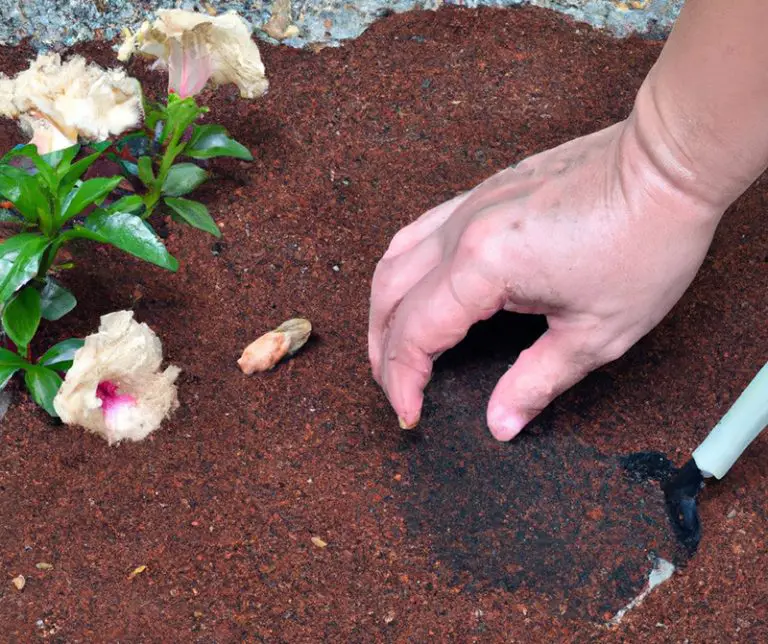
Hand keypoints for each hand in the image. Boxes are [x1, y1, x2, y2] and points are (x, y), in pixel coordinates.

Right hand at [368, 118, 722, 439]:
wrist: (665, 167)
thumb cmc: (644, 240)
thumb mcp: (596, 333)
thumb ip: (537, 382)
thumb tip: (501, 422)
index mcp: (483, 265)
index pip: (415, 333)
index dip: (402, 380)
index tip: (409, 412)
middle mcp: (463, 230)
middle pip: (390, 296)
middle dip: (381, 349)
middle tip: (394, 386)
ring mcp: (469, 204)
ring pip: (395, 258)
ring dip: (384, 307)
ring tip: (390, 343)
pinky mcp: (483, 192)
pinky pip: (420, 230)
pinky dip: (406, 268)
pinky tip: (419, 286)